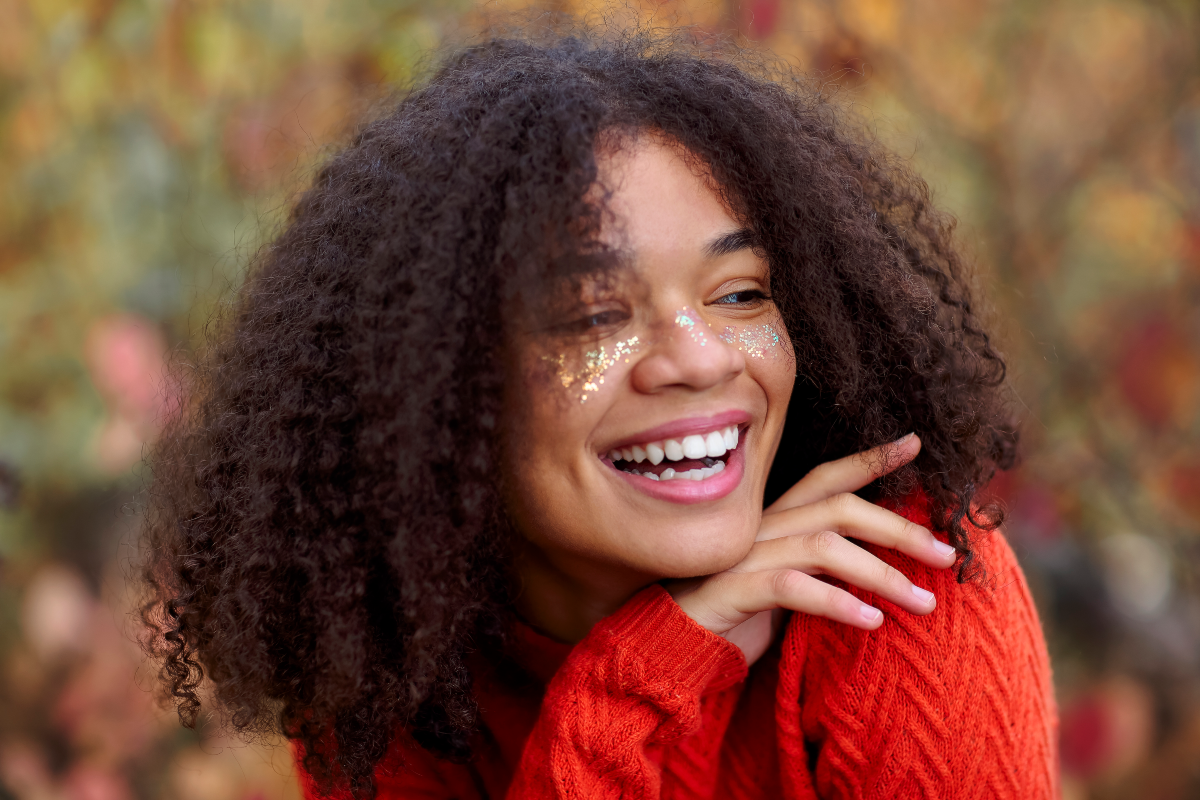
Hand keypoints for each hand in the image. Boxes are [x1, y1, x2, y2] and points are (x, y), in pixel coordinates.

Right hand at [666, 434, 955, 664]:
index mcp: (775, 517)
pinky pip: (795, 588)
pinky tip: (872, 622)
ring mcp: (747, 555)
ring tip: (924, 602)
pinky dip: (838, 602)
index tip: (915, 443)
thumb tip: (880, 566)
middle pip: (840, 508)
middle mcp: (763, 527)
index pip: (827, 477)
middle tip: (946, 555)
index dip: (870, 459)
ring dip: (883, 574)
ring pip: (825, 546)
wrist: (669, 641)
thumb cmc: (734, 613)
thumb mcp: (785, 582)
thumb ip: (820, 567)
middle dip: (898, 527)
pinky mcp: (736, 590)